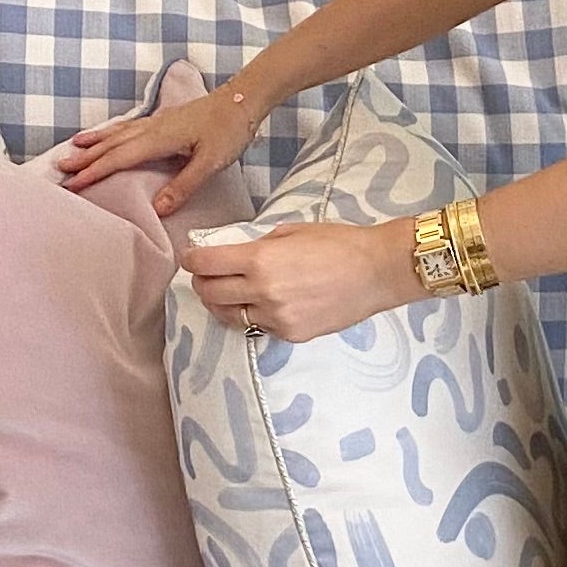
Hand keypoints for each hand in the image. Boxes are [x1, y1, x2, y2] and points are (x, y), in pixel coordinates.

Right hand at [60, 78, 263, 215]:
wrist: (243, 99)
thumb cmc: (229, 130)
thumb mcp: (210, 162)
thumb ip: (183, 185)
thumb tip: (157, 208)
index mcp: (158, 139)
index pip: (118, 159)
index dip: (94, 172)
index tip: (72, 184)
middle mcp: (151, 128)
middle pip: (110, 145)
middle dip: (84, 158)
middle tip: (60, 170)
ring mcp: (156, 122)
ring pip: (116, 133)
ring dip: (93, 143)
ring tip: (72, 148)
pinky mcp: (164, 120)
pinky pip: (127, 128)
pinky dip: (110, 133)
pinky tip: (107, 135)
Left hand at [184, 219, 414, 346]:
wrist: (377, 272)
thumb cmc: (339, 243)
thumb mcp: (292, 232)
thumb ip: (258, 246)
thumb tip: (236, 255)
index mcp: (260, 260)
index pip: (206, 263)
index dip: (192, 259)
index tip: (189, 257)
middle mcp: (262, 292)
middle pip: (210, 293)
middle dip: (202, 282)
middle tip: (204, 275)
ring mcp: (276, 317)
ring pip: (229, 315)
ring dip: (221, 303)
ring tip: (224, 293)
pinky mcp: (290, 334)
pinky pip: (258, 326)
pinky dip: (252, 315)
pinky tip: (260, 305)